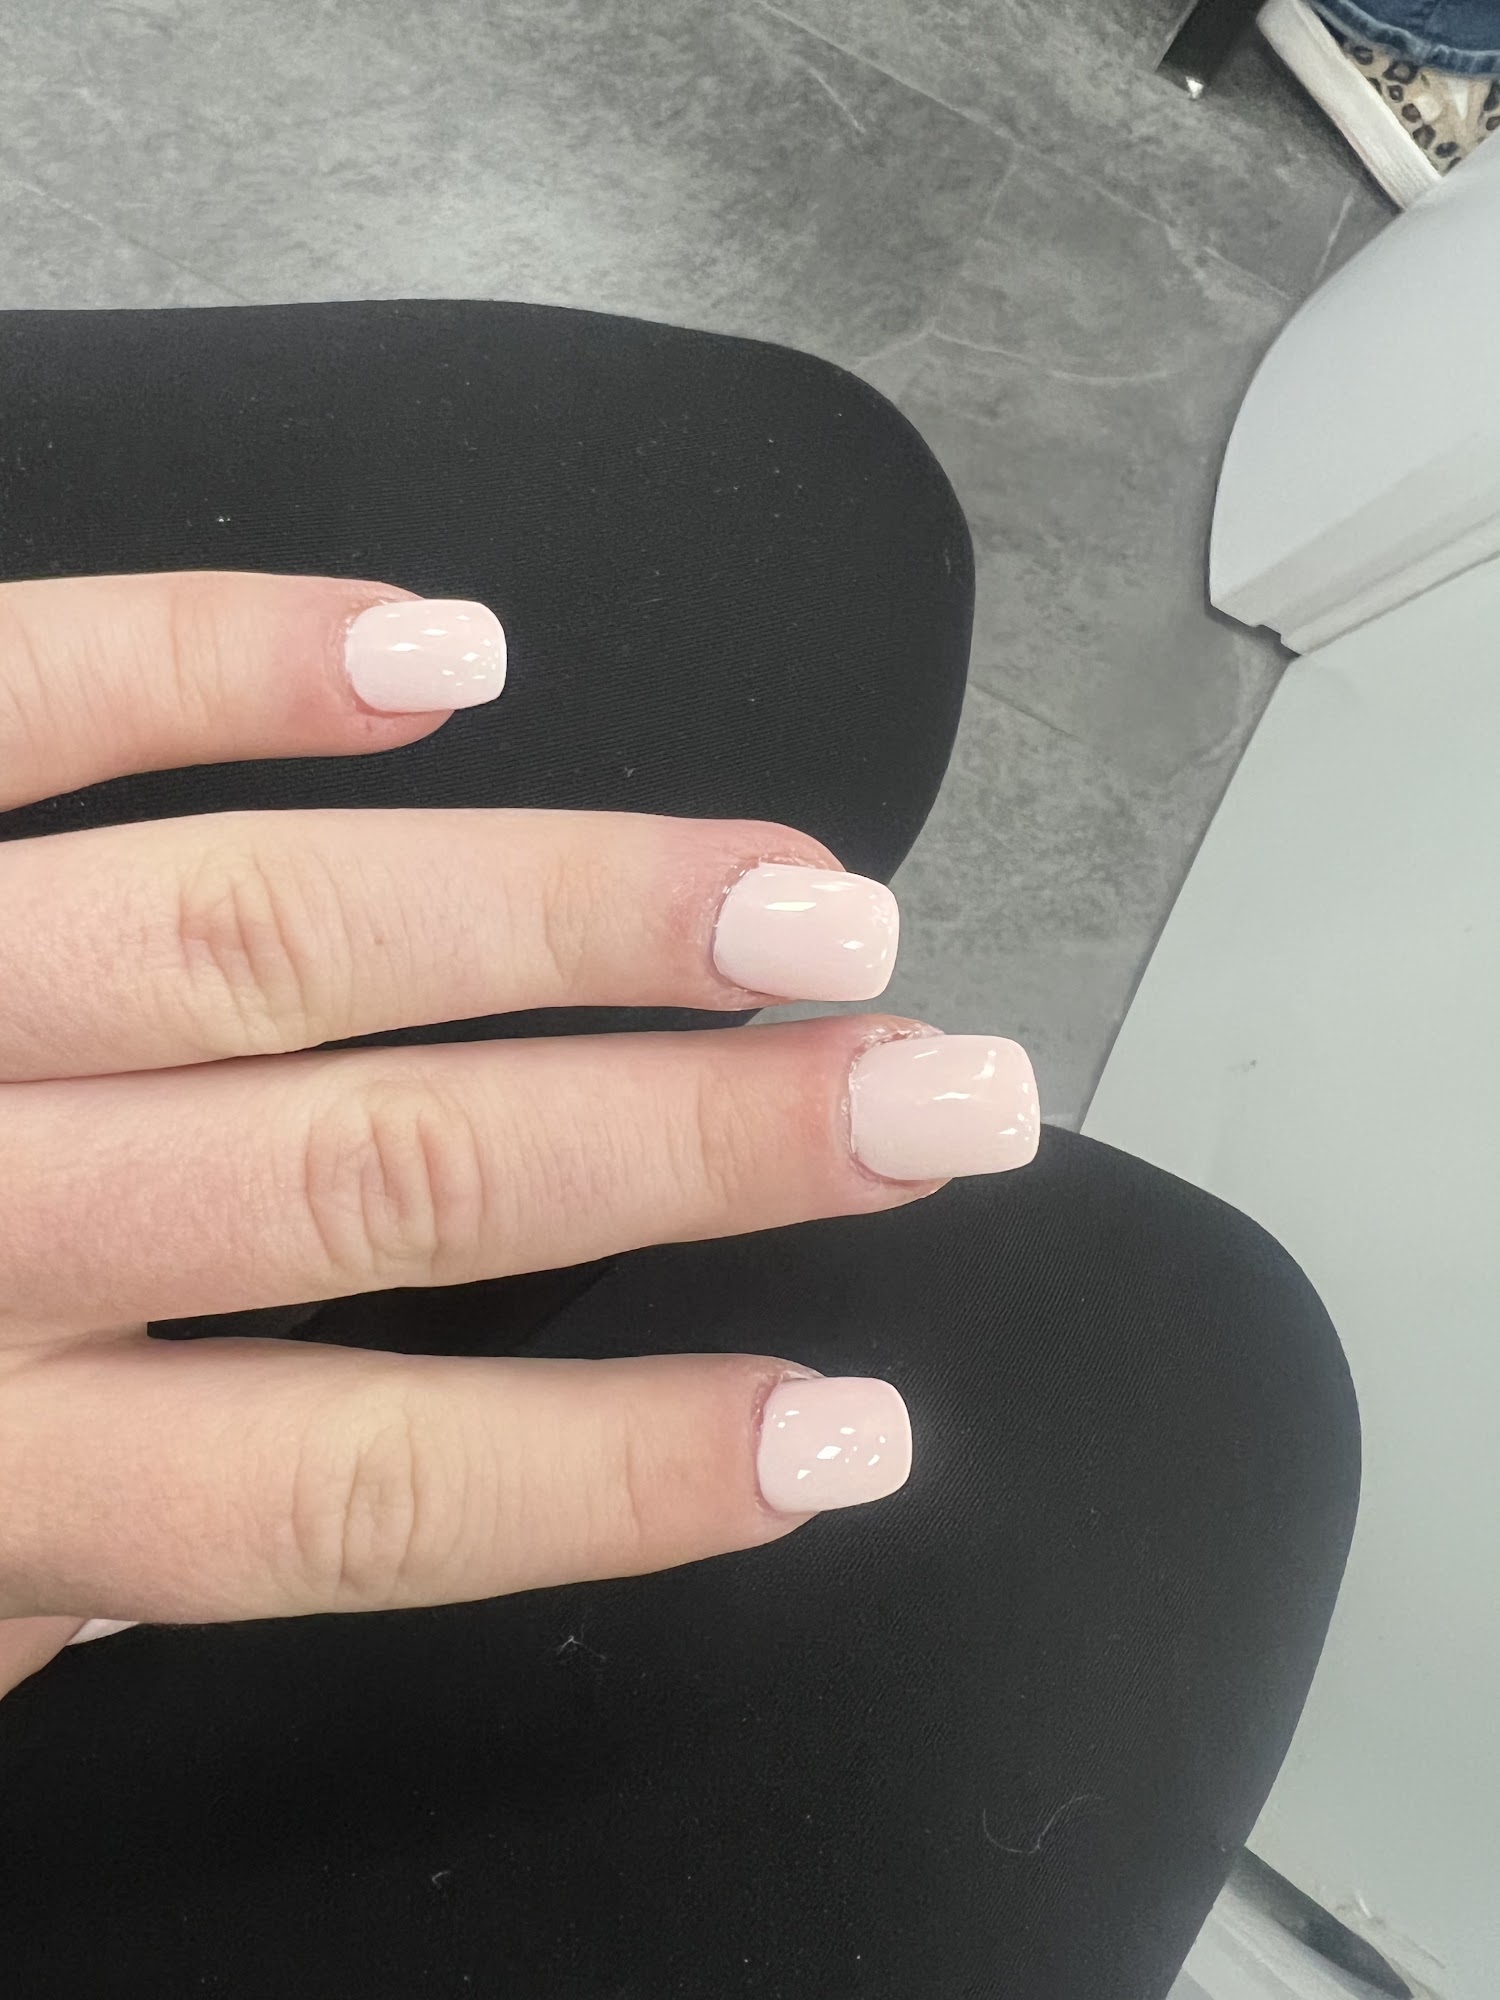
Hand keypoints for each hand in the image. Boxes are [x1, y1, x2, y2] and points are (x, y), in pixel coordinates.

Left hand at [0, 572, 1038, 1697]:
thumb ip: (32, 1575)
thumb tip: (234, 1507)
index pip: (365, 1487)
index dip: (633, 1470)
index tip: (861, 1428)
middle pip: (387, 1182)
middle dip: (700, 1142)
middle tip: (938, 1095)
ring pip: (274, 933)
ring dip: (566, 909)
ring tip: (805, 895)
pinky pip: (18, 696)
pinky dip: (222, 655)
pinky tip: (444, 649)